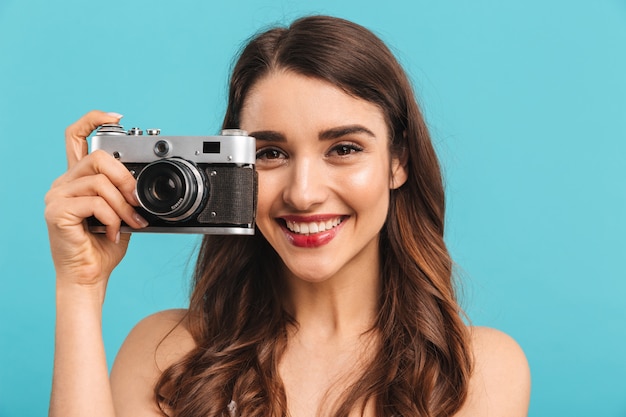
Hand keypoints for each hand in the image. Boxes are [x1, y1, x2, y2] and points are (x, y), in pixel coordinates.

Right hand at [44, 110, 147, 293]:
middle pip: (98, 158)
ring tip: (130, 223)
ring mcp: (56, 196)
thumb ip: (124, 192)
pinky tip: (112, 232)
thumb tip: (142, 182)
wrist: (89, 276)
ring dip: (123, 205)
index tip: (117, 118)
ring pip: (100, 183)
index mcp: (77, 179)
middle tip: (137, 202)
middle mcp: (63, 183)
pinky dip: (112, 218)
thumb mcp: (120, 212)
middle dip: (126, 179)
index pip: (76, 136)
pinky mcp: (56, 212)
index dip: (94, 120)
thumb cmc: (103, 246)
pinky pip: (95, 203)